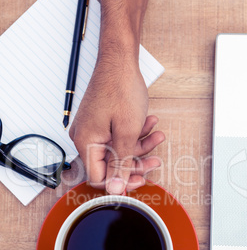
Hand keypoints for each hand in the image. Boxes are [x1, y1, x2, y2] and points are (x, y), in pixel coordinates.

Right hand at [69, 58, 164, 193]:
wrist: (120, 60)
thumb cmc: (121, 88)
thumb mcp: (127, 132)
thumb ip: (121, 163)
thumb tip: (116, 189)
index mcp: (86, 142)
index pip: (99, 178)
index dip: (120, 182)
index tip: (140, 179)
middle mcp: (85, 137)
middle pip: (110, 164)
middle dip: (135, 162)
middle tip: (154, 161)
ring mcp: (92, 129)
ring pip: (117, 150)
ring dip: (139, 145)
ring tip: (157, 135)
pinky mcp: (100, 122)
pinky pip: (116, 136)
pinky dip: (134, 133)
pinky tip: (149, 124)